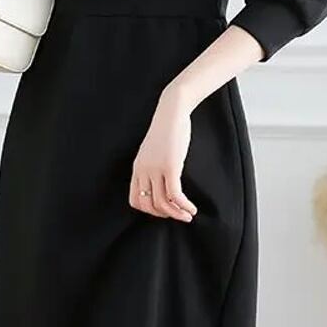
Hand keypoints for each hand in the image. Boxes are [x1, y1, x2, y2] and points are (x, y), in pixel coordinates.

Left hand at [129, 90, 198, 221]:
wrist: (171, 111)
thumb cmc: (167, 129)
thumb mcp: (153, 151)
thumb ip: (153, 167)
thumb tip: (163, 183)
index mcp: (137, 168)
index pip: (135, 200)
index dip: (149, 211)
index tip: (164, 210)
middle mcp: (143, 171)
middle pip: (148, 205)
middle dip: (164, 215)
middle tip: (178, 215)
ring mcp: (155, 169)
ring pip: (162, 203)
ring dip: (176, 214)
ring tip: (188, 215)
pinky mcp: (170, 167)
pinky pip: (175, 195)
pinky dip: (184, 206)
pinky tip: (192, 208)